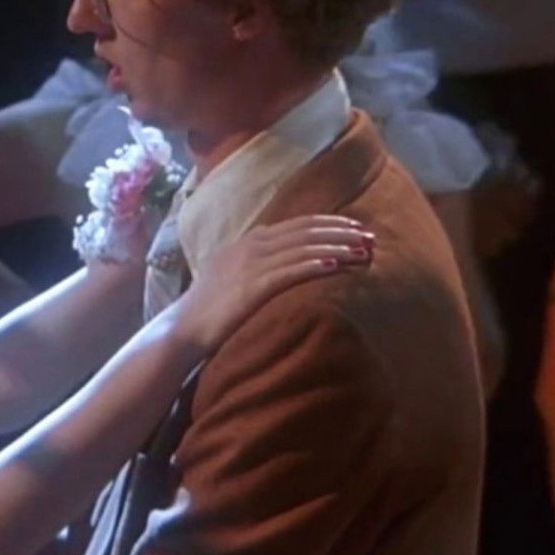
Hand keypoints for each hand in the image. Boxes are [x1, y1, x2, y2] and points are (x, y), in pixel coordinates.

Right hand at [173, 215, 372, 351]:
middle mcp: (251, 246)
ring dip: (337, 248)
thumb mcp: (235, 276)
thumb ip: (260, 264)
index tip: (356, 227)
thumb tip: (291, 262)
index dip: (330, 224)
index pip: (298, 224)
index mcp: (249, 241)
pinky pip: (290, 272)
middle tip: (371, 237)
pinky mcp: (252, 287)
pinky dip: (314, 266)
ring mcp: (251, 265)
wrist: (183, 331)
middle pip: (306, 231)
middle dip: (342, 233)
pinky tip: (336, 267)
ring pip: (303, 249)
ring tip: (364, 251)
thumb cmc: (211, 310)